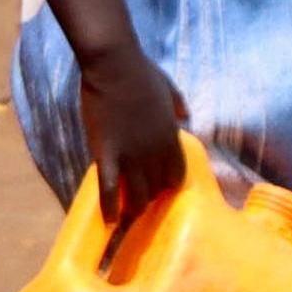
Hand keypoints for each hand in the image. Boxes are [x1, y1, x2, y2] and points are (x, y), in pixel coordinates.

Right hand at [75, 49, 191, 240]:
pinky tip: (109, 222)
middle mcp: (154, 152)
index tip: (161, 194)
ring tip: (128, 226)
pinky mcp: (105, 151)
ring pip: (135, 193)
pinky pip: (108, 186)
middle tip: (142, 214)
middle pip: (157, 188)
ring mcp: (130, 153)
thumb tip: (185, 115)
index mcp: (171, 137)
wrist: (114, 64)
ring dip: (133, 211)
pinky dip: (109, 206)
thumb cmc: (142, 72)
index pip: (176, 174)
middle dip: (150, 202)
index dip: (169, 187)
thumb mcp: (169, 89)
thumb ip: (179, 106)